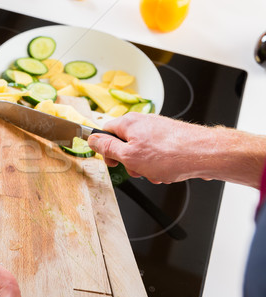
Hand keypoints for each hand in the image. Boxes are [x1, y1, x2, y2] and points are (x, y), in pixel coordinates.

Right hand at [87, 113, 212, 183]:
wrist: (205, 154)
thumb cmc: (170, 154)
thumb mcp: (129, 156)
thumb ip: (107, 148)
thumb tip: (92, 139)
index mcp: (129, 123)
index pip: (105, 132)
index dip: (105, 150)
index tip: (112, 162)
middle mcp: (143, 123)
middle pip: (124, 144)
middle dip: (129, 162)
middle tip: (137, 170)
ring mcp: (157, 130)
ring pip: (141, 152)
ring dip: (145, 167)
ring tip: (156, 173)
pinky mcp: (170, 138)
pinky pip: (156, 154)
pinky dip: (159, 165)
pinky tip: (167, 171)